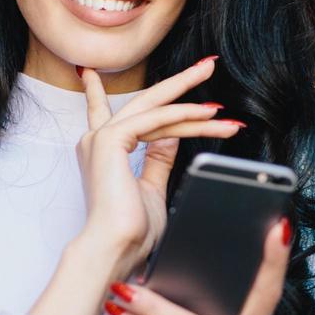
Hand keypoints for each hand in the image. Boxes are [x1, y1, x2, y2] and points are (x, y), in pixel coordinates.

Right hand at [75, 57, 241, 279]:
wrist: (116, 248)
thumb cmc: (131, 231)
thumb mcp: (151, 187)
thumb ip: (158, 159)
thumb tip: (171, 137)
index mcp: (101, 152)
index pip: (102, 111)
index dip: (97, 90)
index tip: (89, 71)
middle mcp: (97, 140)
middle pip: (144, 101)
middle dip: (179, 83)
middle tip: (207, 66)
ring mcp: (102, 138)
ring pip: (156, 108)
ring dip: (195, 104)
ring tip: (225, 107)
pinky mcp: (110, 140)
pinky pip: (156, 120)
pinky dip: (185, 117)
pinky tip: (209, 118)